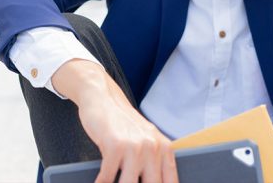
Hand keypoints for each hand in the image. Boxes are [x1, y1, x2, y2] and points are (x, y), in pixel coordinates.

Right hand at [52, 60, 178, 182]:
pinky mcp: (114, 145)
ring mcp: (134, 146)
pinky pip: (107, 177)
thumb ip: (153, 160)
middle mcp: (152, 147)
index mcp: (164, 148)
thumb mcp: (145, 138)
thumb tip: (153, 181)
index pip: (170, 182)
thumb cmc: (121, 122)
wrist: (102, 97)